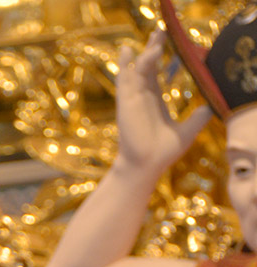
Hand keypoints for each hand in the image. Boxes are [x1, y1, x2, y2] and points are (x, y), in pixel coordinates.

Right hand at [116, 31, 210, 177]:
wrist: (146, 166)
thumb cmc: (163, 153)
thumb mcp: (187, 132)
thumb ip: (198, 118)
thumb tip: (211, 107)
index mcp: (155, 100)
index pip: (158, 73)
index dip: (164, 59)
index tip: (172, 46)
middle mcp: (143, 96)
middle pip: (148, 65)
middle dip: (154, 47)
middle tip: (162, 32)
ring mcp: (134, 98)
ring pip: (138, 68)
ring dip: (147, 52)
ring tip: (157, 37)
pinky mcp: (126, 102)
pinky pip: (124, 80)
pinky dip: (125, 65)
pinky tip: (126, 50)